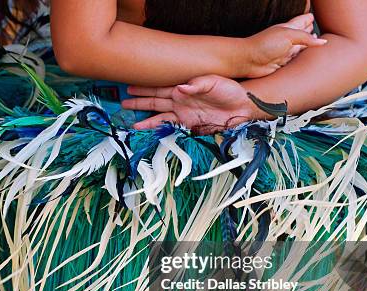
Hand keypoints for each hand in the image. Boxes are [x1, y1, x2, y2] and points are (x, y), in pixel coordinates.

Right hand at [122, 75, 261, 133]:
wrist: (243, 106)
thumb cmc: (230, 90)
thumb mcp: (215, 82)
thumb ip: (197, 84)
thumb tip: (180, 88)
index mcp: (184, 88)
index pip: (159, 88)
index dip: (145, 88)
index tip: (130, 86)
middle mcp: (180, 101)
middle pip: (155, 101)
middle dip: (139, 101)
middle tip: (123, 101)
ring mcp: (183, 113)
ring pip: (159, 115)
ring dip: (145, 117)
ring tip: (131, 121)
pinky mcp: (189, 124)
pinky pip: (169, 127)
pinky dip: (158, 129)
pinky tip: (147, 131)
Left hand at [245, 13, 325, 77]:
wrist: (248, 61)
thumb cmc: (264, 45)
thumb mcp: (288, 35)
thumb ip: (306, 37)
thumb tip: (322, 42)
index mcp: (289, 28)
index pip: (302, 21)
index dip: (308, 18)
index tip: (313, 16)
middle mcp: (287, 39)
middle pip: (302, 34)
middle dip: (309, 31)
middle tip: (316, 28)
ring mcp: (285, 51)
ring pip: (300, 48)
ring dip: (307, 46)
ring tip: (316, 44)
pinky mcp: (283, 63)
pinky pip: (295, 61)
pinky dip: (301, 60)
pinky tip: (305, 59)